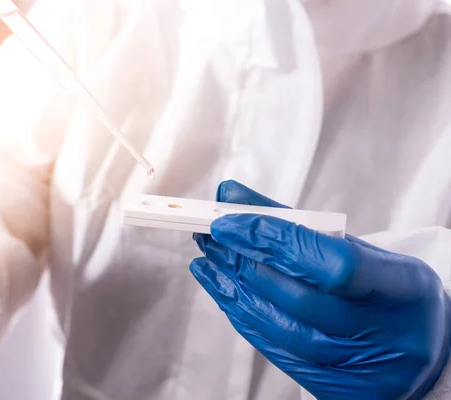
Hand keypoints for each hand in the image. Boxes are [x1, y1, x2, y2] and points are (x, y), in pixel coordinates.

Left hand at [191, 180, 450, 398]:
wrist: (422, 349)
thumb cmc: (385, 290)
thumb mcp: (359, 248)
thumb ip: (294, 221)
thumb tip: (232, 194)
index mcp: (402, 288)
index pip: (334, 263)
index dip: (276, 241)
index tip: (230, 221)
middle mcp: (384, 335)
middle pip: (299, 299)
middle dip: (243, 262)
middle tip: (209, 236)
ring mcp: (359, 369)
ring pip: (281, 329)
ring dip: (234, 290)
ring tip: (207, 260)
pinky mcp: (334, 389)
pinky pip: (277, 351)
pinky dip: (244, 317)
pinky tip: (223, 292)